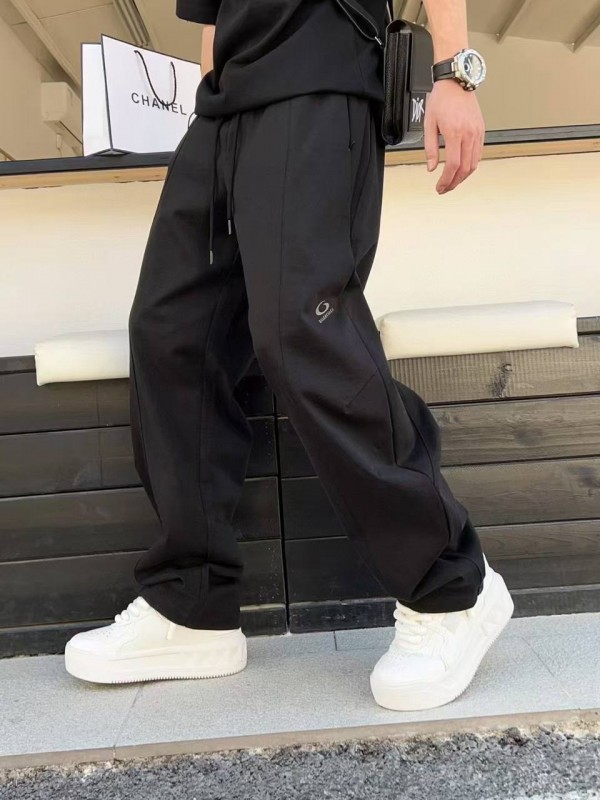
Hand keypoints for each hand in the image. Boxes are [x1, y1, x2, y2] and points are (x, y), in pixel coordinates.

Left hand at [424, 79, 484, 193]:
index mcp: (455, 132)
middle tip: (444, 189)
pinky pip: (478, 154)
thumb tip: (431, 168)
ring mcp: (477, 132)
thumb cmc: (442, 100)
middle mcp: (469, 134)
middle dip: (454, 182)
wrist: (456, 82)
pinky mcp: (481, 131)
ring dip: (463, 177)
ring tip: (452, 182)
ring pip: (474, 164)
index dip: (446, 180)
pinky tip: (461, 169)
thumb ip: (430, 148)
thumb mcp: (429, 124)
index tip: (439, 187)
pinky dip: (470, 166)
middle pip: (465, 168)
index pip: (452, 165)